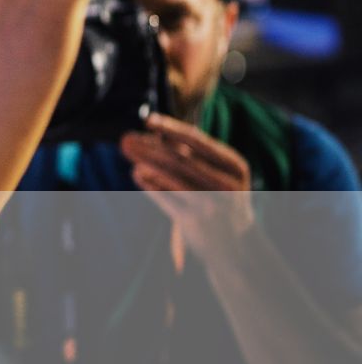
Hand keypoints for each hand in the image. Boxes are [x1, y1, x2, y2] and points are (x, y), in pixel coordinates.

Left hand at [121, 111, 257, 246]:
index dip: (171, 128)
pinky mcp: (193, 221)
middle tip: (126, 137)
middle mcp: (226, 184)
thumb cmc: (222, 198)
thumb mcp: (219, 173)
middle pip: (181, 159)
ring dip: (145, 162)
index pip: (198, 141)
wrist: (237, 243)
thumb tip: (158, 130)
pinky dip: (148, 183)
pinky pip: (164, 197)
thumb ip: (192, 153)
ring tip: (128, 151)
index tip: (149, 119)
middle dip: (150, 146)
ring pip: (171, 177)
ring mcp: (210, 204)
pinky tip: (137, 172)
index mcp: (235, 166)